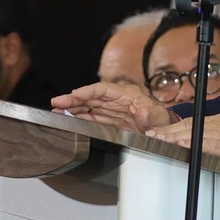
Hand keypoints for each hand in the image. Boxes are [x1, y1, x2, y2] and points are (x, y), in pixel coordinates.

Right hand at [51, 81, 173, 132]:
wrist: (162, 129)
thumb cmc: (161, 119)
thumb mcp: (159, 116)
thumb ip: (151, 114)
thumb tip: (143, 112)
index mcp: (128, 94)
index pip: (104, 90)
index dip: (88, 91)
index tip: (75, 94)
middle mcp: (116, 100)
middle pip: (92, 97)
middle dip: (73, 99)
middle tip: (56, 102)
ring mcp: (111, 109)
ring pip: (88, 107)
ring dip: (72, 108)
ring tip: (56, 110)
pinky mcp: (109, 119)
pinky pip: (91, 117)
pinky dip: (79, 118)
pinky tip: (68, 119)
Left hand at [147, 114, 219, 173]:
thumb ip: (214, 142)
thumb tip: (194, 149)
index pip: (190, 123)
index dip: (171, 128)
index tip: (156, 132)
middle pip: (188, 126)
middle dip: (167, 131)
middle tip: (150, 135)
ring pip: (196, 132)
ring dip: (175, 136)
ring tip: (159, 140)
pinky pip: (210, 143)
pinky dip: (195, 144)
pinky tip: (183, 146)